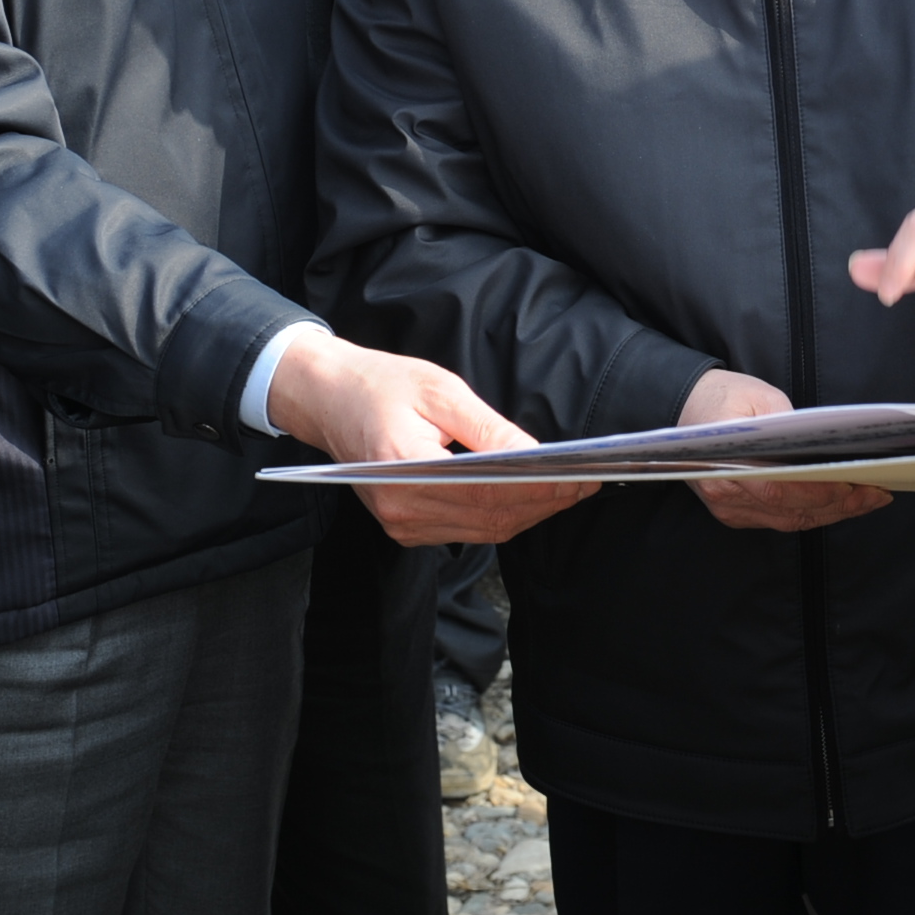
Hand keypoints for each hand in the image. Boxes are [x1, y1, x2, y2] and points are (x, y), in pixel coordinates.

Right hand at [264, 330, 595, 547]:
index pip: (486, 492)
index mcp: (403, 467)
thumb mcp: (439, 391)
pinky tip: (529, 497)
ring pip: (483, 529)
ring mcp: (400, 523)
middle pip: (490, 517)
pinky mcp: (404, 527)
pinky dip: (502, 515)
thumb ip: (489, 430)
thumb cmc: (381, 384)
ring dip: (529, 512)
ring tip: (568, 489)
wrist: (327, 399)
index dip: (539, 489)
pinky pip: (466, 529)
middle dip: (545, 502)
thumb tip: (535, 455)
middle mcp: (400, 507)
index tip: (581, 477)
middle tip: (587, 483)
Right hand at [678, 368, 892, 533]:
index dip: (821, 491)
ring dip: (833, 512)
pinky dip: (814, 513)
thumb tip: (825, 447)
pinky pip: (782, 520)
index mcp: (725, 467)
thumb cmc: (722, 398)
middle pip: (791, 511)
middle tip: (877, 493)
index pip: (780, 490)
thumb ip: (789, 423)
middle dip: (839, 504)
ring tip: (869, 499)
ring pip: (791, 520)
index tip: (856, 484)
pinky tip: (841, 502)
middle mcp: (726, 496)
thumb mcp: (758, 395)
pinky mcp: (737, 513)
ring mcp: (730, 509)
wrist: (685, 408)